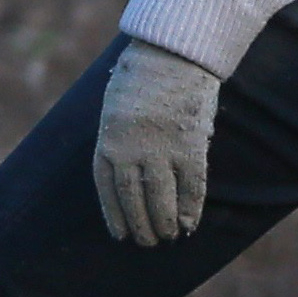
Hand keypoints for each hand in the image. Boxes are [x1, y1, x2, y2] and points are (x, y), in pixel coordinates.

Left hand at [90, 40, 221, 245]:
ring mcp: (159, 148)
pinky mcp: (189, 145)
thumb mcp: (117, 107)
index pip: (106, 187)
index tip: (119, 235)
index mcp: (107, 138)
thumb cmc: (141, 78)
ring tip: (167, 238)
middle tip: (147, 243)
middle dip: (139, 224)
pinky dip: (190, 208)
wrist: (170, 53)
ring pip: (160, 197)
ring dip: (163, 222)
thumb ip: (122, 139)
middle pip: (132, 197)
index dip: (113, 214)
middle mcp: (130, 149)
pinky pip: (191, 185)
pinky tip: (189, 224)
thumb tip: (133, 172)